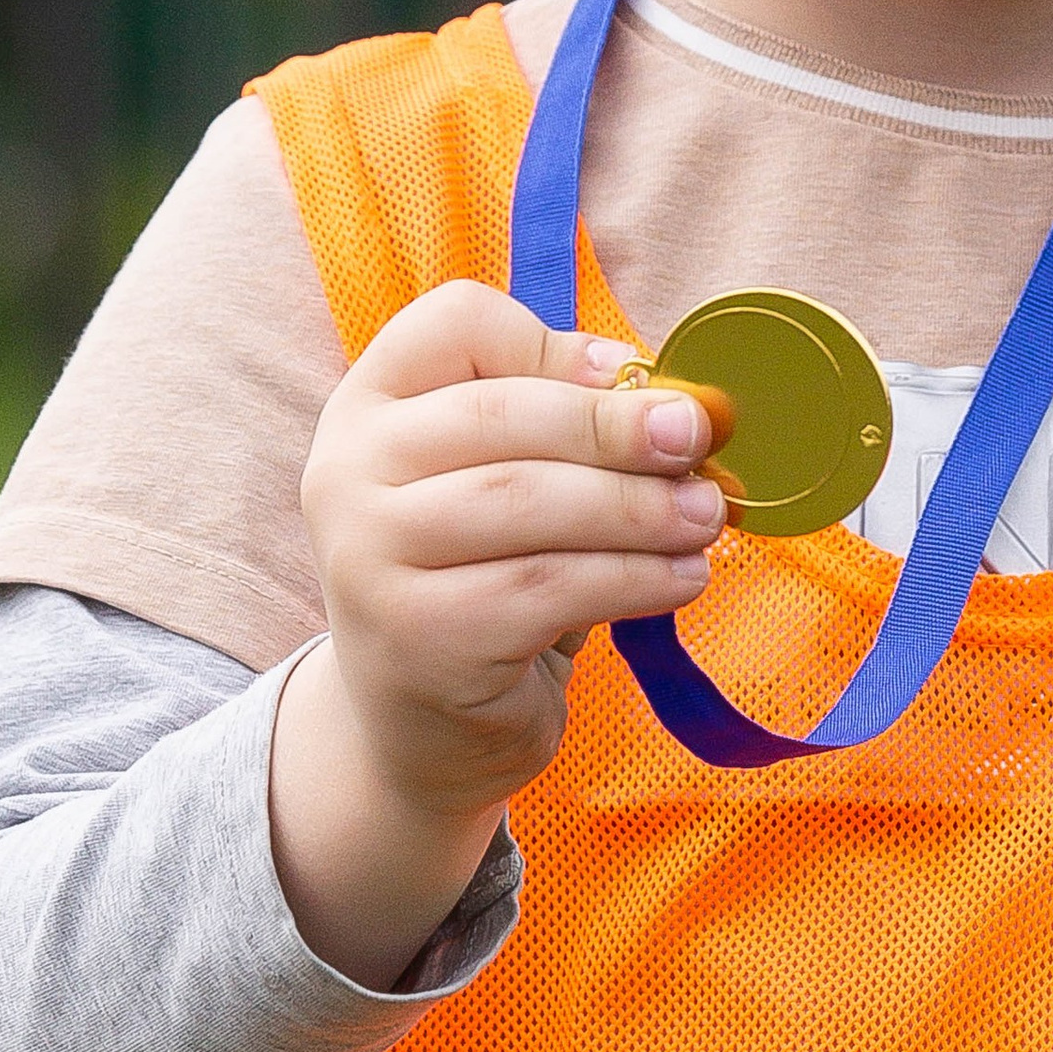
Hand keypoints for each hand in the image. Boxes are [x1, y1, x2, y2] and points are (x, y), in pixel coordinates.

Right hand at [271, 283, 721, 983]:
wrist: (422, 727)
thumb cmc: (484, 577)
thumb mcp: (507, 481)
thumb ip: (563, 424)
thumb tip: (668, 393)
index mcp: (369, 405)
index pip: (453, 324)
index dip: (550, 340)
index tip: (631, 375)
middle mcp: (347, 471)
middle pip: (500, 414)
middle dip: (617, 425)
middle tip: (698, 439)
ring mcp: (368, 557)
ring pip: (528, 501)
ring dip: (638, 507)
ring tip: (705, 517)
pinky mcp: (417, 637)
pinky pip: (546, 587)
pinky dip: (632, 578)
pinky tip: (681, 578)